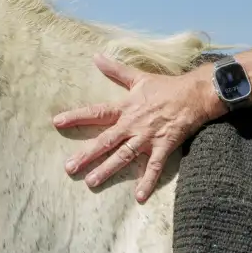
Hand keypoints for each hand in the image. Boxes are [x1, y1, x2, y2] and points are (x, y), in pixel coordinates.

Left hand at [53, 54, 220, 202]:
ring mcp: (148, 137)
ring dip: (108, 170)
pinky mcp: (164, 146)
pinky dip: (147, 181)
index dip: (77, 116)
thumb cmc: (166, 86)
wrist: (195, 94)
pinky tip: (139, 196)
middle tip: (69, 167)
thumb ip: (116, 70)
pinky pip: (154, 167)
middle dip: (87, 154)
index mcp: (125, 107)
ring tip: (91, 182)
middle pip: (106, 141)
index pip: (96, 112)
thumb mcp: (138, 77)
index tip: (57, 122)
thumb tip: (97, 56)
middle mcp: (133, 124)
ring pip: (124, 156)